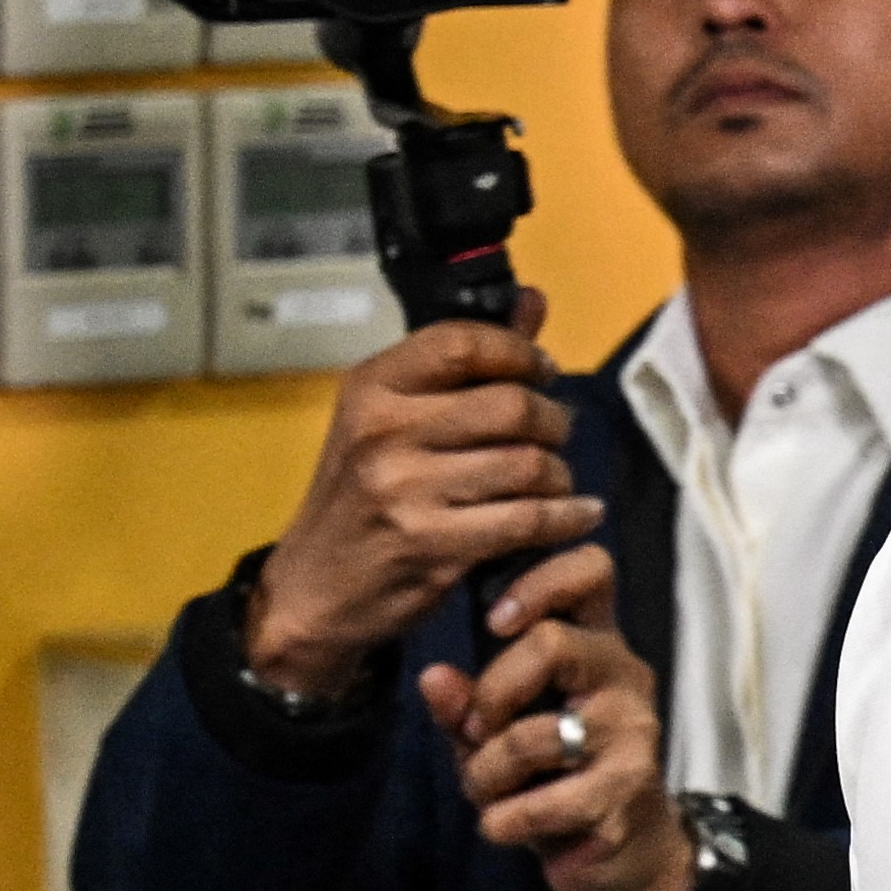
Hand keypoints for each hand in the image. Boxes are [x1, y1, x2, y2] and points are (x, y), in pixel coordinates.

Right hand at [247, 308, 592, 695]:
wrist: (313, 589)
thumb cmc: (362, 499)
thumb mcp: (390, 421)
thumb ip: (464, 364)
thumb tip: (533, 301)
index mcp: (371, 388)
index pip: (463, 343)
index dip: (519, 352)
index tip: (543, 370)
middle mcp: (383, 432)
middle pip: (510, 405)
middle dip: (551, 419)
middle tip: (555, 433)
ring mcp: (405, 489)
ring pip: (527, 463)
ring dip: (559, 474)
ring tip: (556, 480)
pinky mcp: (432, 545)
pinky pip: (528, 520)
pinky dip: (566, 518)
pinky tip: (577, 515)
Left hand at [420, 542, 695, 890]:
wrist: (624, 854)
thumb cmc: (555, 775)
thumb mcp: (498, 733)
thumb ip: (465, 705)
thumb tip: (432, 678)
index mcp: (595, 641)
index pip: (591, 569)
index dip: (540, 581)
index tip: (494, 620)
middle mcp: (623, 675)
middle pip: (553, 643)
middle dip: (491, 694)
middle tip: (474, 733)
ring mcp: (633, 732)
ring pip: (539, 733)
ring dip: (489, 772)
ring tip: (485, 794)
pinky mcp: (629, 790)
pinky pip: (549, 801)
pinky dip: (507, 820)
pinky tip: (500, 827)